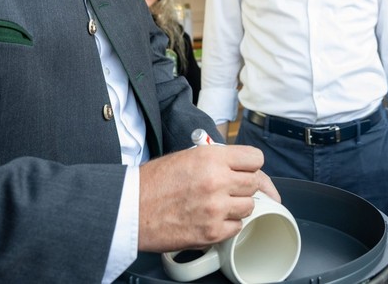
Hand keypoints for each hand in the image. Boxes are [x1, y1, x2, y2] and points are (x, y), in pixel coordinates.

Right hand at [138, 144, 264, 251]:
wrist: (131, 209)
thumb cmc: (153, 183)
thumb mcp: (187, 156)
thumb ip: (216, 159)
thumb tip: (238, 166)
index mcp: (211, 157)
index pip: (255, 158)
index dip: (252, 165)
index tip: (249, 170)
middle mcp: (217, 181)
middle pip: (256, 183)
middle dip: (247, 186)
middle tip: (235, 188)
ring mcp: (216, 208)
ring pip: (250, 206)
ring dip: (238, 206)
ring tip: (219, 204)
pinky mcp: (212, 231)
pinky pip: (237, 227)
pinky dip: (229, 224)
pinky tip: (214, 218)